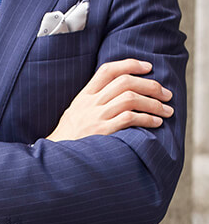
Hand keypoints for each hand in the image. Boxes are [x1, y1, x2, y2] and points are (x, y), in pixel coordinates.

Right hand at [47, 59, 173, 142]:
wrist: (56, 159)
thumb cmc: (69, 138)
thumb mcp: (75, 113)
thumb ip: (92, 102)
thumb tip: (118, 93)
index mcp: (84, 97)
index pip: (108, 70)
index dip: (130, 64)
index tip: (149, 67)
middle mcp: (90, 104)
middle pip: (125, 82)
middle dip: (151, 86)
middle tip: (166, 94)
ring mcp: (95, 117)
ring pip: (130, 98)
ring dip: (153, 104)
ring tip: (166, 110)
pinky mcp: (101, 132)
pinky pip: (129, 119)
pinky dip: (146, 118)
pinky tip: (156, 122)